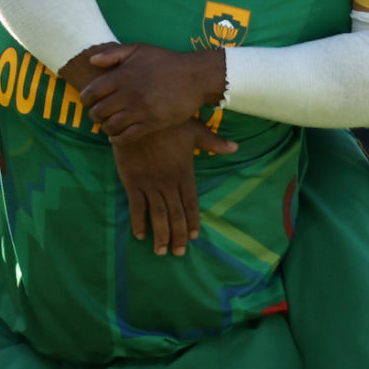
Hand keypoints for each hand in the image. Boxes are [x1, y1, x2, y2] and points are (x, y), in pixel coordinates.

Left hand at [81, 43, 226, 139]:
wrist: (195, 77)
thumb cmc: (166, 62)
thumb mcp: (140, 49)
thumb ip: (114, 53)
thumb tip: (92, 61)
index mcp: (123, 75)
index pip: (92, 92)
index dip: (85, 99)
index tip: (88, 101)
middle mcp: (130, 94)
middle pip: (99, 111)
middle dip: (94, 115)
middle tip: (98, 114)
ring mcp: (141, 110)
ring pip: (111, 126)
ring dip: (105, 128)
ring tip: (108, 124)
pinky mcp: (152, 123)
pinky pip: (127, 137)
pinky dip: (118, 139)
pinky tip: (117, 136)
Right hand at [111, 120, 236, 255]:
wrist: (136, 116)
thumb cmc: (166, 122)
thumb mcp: (194, 130)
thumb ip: (214, 142)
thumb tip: (236, 148)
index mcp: (184, 172)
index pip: (191, 202)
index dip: (192, 221)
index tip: (193, 236)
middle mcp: (168, 182)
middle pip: (176, 214)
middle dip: (178, 235)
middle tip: (178, 252)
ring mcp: (150, 183)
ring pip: (158, 215)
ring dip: (161, 234)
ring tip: (161, 251)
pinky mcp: (132, 181)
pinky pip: (136, 206)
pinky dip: (138, 222)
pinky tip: (140, 235)